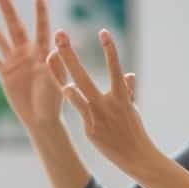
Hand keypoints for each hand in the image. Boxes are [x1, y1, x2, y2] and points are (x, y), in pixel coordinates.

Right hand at [0, 0, 63, 129]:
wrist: (41, 118)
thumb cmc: (54, 101)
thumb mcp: (57, 81)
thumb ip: (56, 64)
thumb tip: (57, 45)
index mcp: (44, 53)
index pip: (41, 29)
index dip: (40, 14)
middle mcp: (28, 53)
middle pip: (16, 28)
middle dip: (8, 10)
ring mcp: (15, 62)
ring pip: (1, 40)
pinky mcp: (5, 74)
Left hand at [48, 28, 151, 175]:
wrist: (137, 156)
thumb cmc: (133, 131)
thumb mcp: (131, 109)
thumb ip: (127, 91)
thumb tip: (129, 75)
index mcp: (120, 95)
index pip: (115, 67)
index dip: (110, 49)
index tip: (103, 32)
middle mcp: (108, 102)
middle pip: (84, 75)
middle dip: (70, 55)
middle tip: (60, 36)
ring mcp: (98, 115)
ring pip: (78, 92)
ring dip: (64, 74)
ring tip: (52, 57)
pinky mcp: (91, 128)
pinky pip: (80, 111)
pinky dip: (74, 98)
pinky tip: (66, 88)